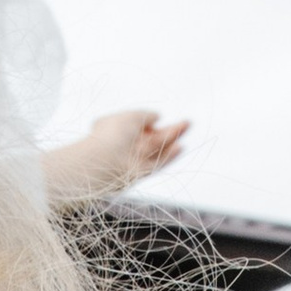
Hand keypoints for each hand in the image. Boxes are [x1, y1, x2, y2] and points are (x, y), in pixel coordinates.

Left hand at [44, 109, 191, 201]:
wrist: (103, 161)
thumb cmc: (111, 135)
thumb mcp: (131, 116)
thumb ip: (146, 115)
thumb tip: (157, 117)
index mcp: (118, 130)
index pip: (138, 126)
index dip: (150, 121)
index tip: (160, 117)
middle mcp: (125, 146)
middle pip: (152, 138)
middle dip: (169, 130)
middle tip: (187, 122)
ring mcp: (132, 160)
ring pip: (156, 149)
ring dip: (173, 140)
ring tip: (187, 128)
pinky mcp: (138, 174)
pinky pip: (156, 164)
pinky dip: (168, 156)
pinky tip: (180, 147)